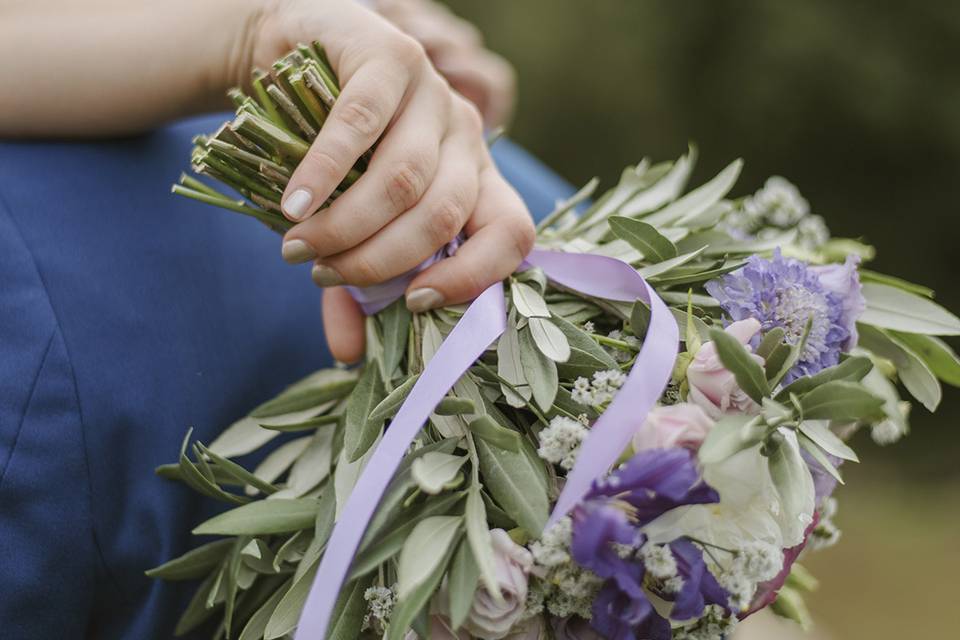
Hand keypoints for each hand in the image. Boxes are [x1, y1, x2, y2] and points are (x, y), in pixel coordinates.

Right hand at [249, 0, 533, 362]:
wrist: (293, 59)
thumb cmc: (332, 159)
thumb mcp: (349, 228)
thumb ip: (357, 291)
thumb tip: (349, 357)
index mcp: (475, 181)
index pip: (511, 234)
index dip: (472, 279)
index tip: (412, 304)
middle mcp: (466, 137)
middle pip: (444, 215)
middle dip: (378, 261)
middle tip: (323, 273)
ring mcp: (433, 93)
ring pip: (406, 178)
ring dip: (346, 225)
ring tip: (299, 244)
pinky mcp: (390, 55)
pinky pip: (362, 124)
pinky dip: (324, 173)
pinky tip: (294, 203)